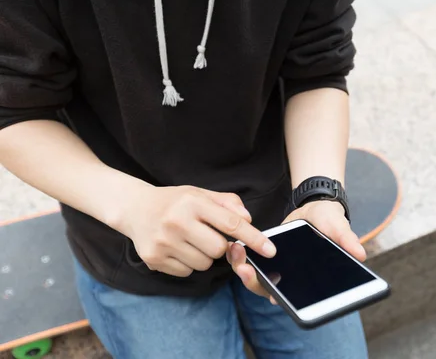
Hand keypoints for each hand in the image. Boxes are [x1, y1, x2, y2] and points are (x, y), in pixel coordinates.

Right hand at [114, 185, 276, 276]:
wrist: (134, 208)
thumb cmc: (174, 201)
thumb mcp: (200, 193)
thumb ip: (227, 204)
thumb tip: (248, 220)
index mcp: (193, 202)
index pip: (231, 223)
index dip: (254, 238)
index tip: (270, 250)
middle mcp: (177, 222)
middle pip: (219, 249)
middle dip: (219, 245)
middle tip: (206, 234)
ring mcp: (164, 242)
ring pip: (204, 264)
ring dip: (203, 256)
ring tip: (189, 240)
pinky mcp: (154, 259)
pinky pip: (187, 272)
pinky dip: (188, 264)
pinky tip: (177, 248)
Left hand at [227, 200, 366, 302]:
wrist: (315, 209)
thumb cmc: (330, 222)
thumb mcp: (339, 227)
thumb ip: (347, 240)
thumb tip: (361, 254)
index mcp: (310, 281)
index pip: (297, 298)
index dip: (285, 300)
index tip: (273, 297)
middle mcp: (292, 280)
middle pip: (270, 292)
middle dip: (254, 283)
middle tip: (244, 270)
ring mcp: (277, 269)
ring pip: (256, 280)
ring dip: (243, 270)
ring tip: (237, 253)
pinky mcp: (266, 258)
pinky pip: (250, 263)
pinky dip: (240, 257)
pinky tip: (235, 245)